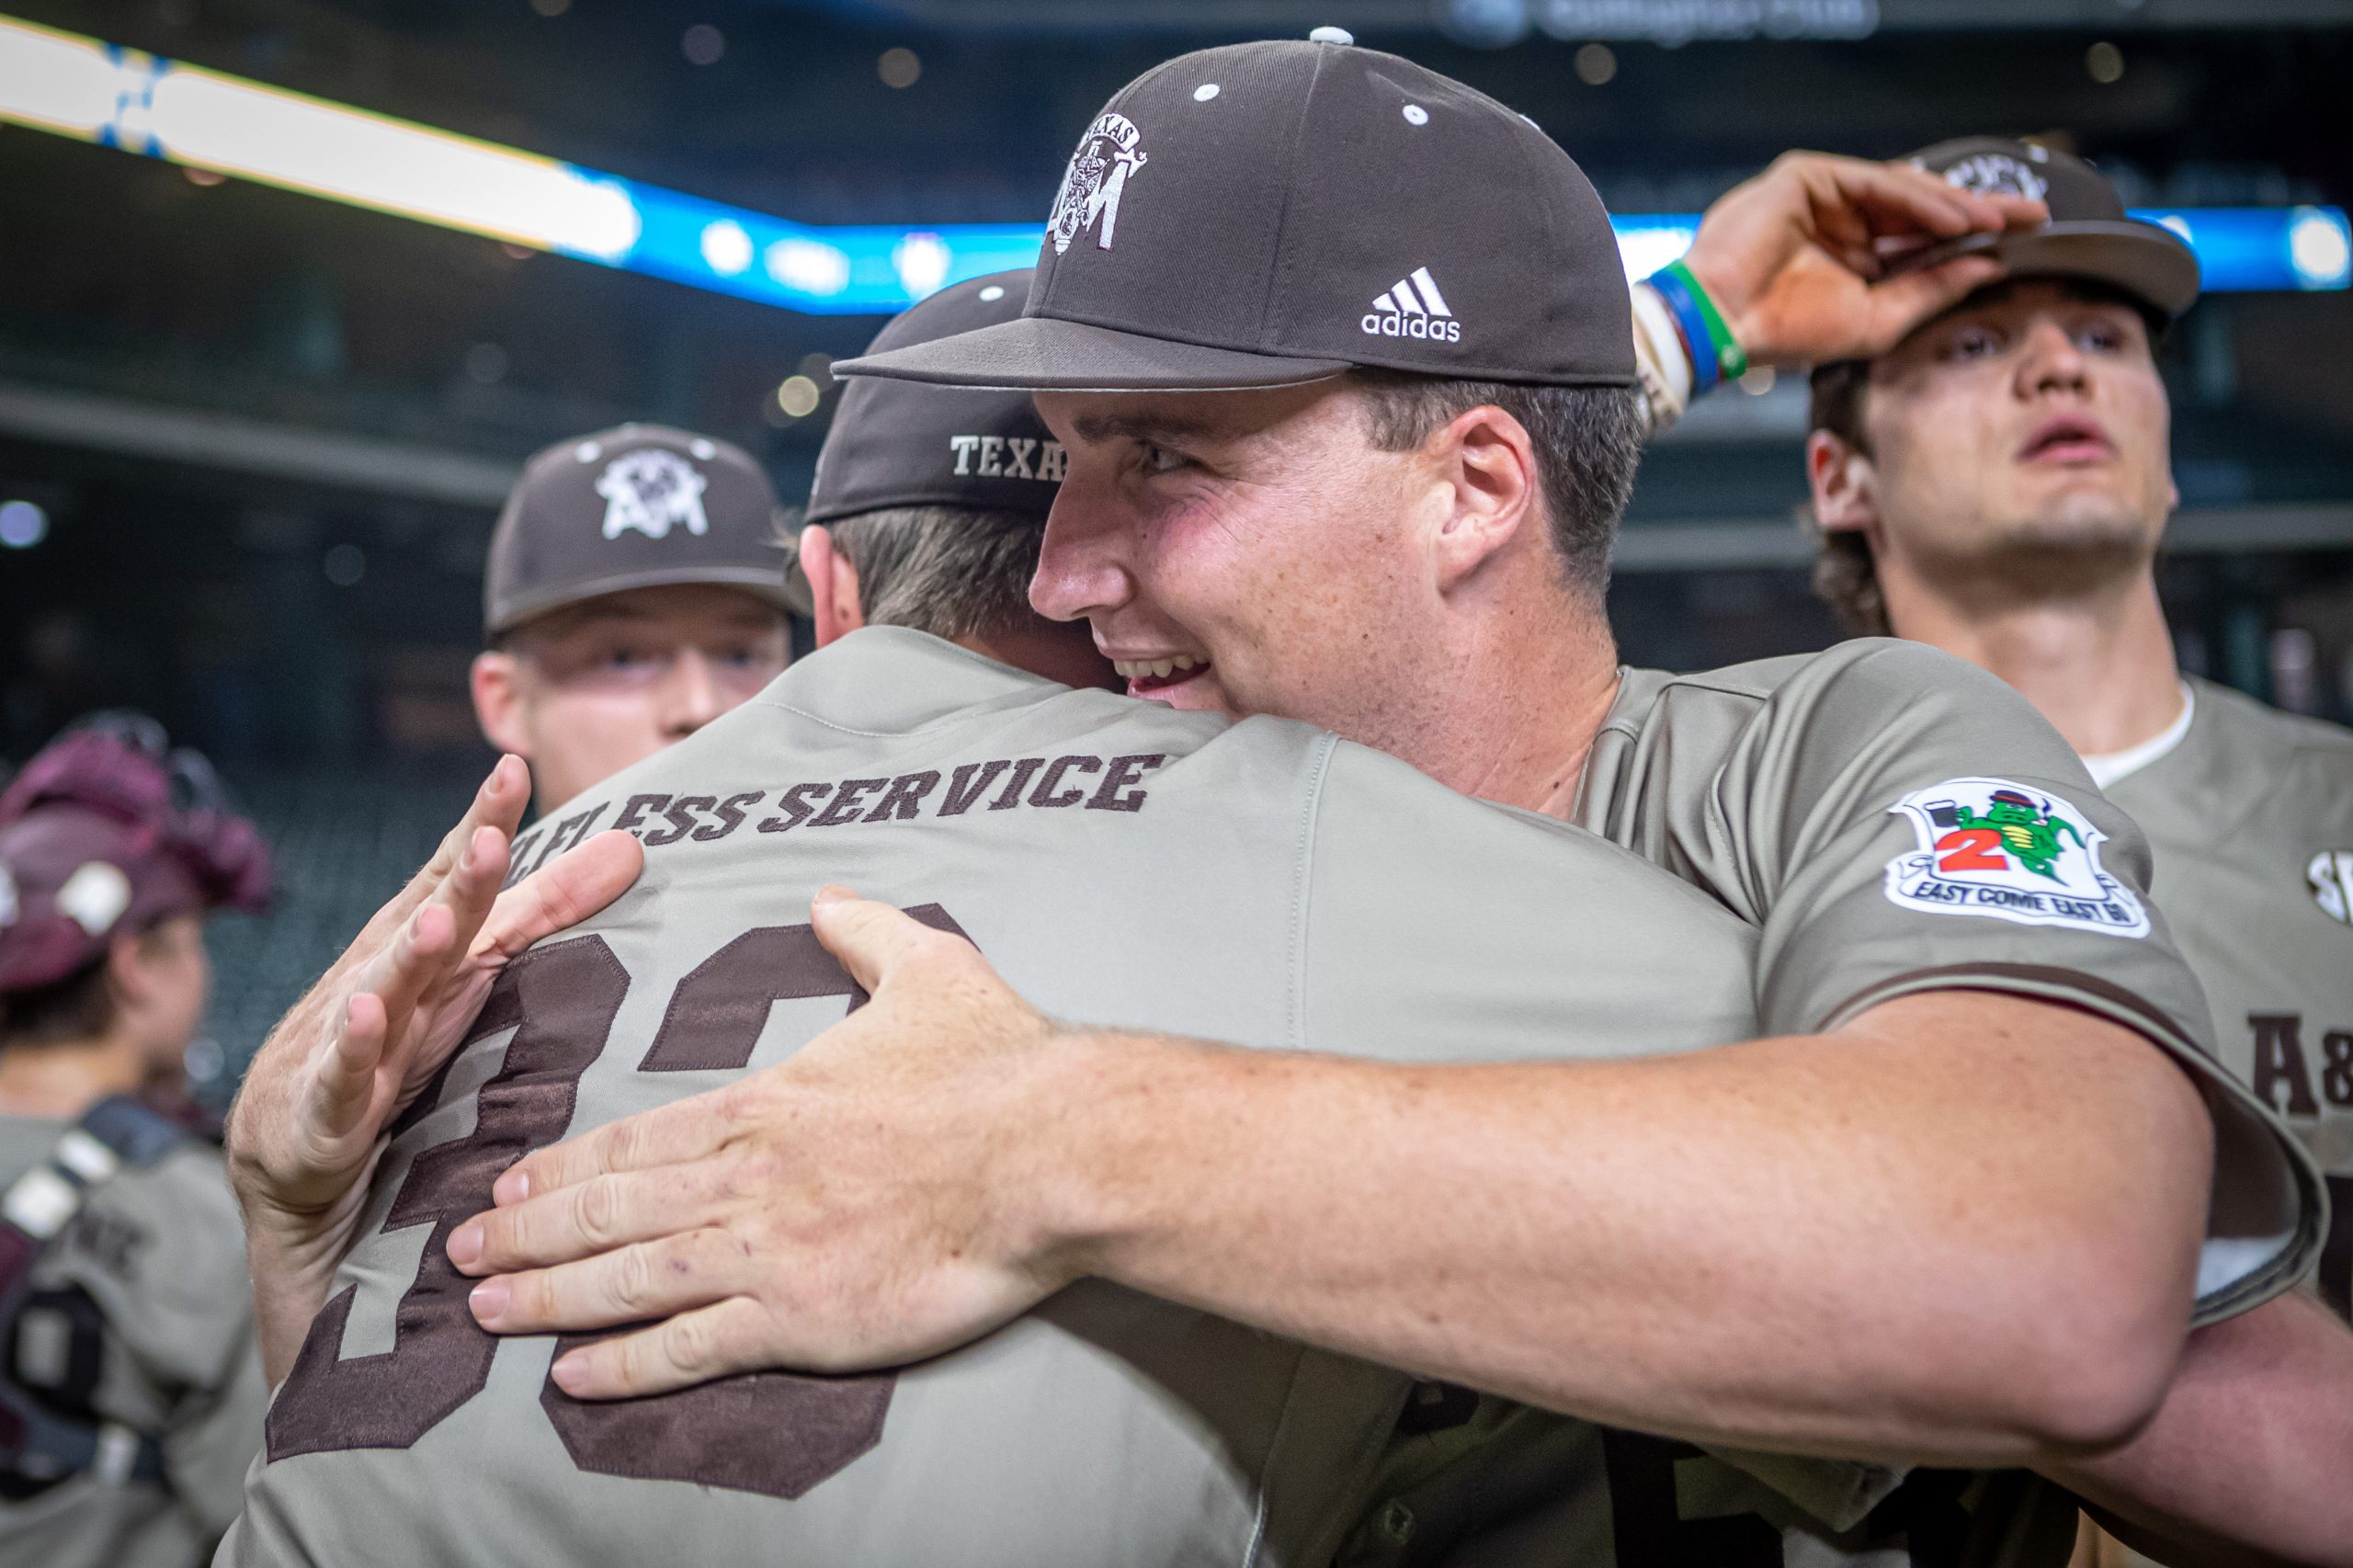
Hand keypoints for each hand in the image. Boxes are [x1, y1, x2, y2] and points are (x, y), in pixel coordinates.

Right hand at [226, 756, 642, 1380]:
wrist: (298, 1180)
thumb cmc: (393, 1060)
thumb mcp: (476, 981)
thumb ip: (544, 913)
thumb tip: (629, 844)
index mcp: (420, 952)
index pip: (454, 880)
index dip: (483, 827)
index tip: (515, 768)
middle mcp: (380, 985)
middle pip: (425, 925)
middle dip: (459, 879)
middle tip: (495, 830)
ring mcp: (345, 1046)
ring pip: (382, 993)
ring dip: (410, 953)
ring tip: (441, 915)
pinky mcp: (321, 1114)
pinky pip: (340, 1080)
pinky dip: (351, 1049)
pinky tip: (365, 1015)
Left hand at [450, 887, 1081, 1397]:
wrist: (1050, 1150)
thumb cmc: (998, 1064)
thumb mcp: (931, 971)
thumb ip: (867, 934)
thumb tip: (828, 900)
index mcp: (766, 1104)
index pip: (635, 1138)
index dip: (564, 1166)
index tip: (509, 1180)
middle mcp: (745, 1179)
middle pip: (607, 1210)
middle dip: (525, 1230)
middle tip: (460, 1249)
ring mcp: (766, 1251)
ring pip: (625, 1279)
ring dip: (547, 1296)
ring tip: (486, 1309)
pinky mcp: (801, 1318)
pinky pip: (689, 1348)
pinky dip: (623, 1367)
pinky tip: (573, 1378)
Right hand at [1679, 152, 2047, 365]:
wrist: (1724, 324)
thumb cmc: (1786, 333)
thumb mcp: (1878, 319)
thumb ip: (1931, 292)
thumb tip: (1990, 267)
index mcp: (1852, 257)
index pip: (1921, 239)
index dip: (1972, 237)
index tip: (2026, 239)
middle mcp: (1840, 221)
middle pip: (1921, 207)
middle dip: (1977, 210)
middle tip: (2033, 213)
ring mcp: (1822, 195)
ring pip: (1903, 191)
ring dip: (1954, 205)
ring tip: (2000, 220)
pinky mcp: (1805, 177)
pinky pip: (1874, 181)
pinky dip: (1917, 199)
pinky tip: (1955, 218)